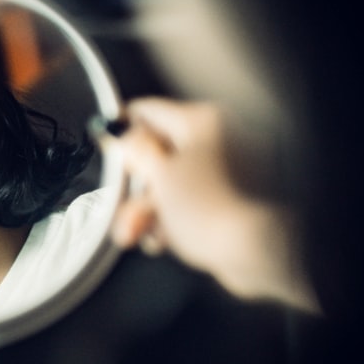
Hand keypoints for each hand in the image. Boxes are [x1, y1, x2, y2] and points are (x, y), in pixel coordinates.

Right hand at [111, 97, 318, 312]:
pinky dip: (174, 217)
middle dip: (135, 186)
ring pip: (175, 181)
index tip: (105, 144)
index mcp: (204, 121)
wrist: (257, 252)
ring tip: (135, 233)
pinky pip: (193, 201)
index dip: (121, 129)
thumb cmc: (216, 209)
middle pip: (160, 153)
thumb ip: (136, 150)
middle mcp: (221, 138)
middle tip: (120, 206)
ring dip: (149, 208)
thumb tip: (122, 135)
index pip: (149, 111)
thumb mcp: (159, 173)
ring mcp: (231, 169)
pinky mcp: (236, 199)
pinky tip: (162, 237)